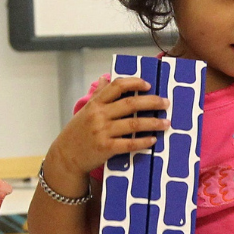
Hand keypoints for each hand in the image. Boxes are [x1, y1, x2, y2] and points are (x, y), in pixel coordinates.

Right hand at [48, 76, 170, 180]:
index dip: (134, 83)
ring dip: (153, 123)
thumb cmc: (78, 132)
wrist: (66, 156)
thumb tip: (106, 78)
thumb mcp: (86, 110)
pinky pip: (129, 144)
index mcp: (95, 104)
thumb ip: (99, 95)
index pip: (117, 86)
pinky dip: (143, 142)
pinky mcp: (106, 148)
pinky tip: (153, 140)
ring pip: (134, 124)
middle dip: (152, 102)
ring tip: (166, 123)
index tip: (148, 85)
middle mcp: (99, 115)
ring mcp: (102, 132)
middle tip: (166, 103)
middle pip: (131, 103)